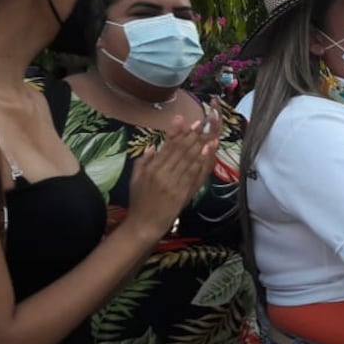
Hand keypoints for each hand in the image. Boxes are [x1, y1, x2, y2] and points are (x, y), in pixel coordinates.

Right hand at [126, 105, 221, 240]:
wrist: (145, 224)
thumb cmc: (139, 201)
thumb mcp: (135, 179)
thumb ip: (143, 161)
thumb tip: (152, 146)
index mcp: (151, 168)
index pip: (166, 146)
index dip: (176, 132)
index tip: (184, 120)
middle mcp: (163, 173)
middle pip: (179, 150)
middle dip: (191, 135)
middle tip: (200, 122)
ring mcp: (174, 183)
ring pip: (188, 160)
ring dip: (199, 146)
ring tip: (208, 133)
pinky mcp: (183, 192)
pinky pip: (194, 174)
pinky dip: (201, 162)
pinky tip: (207, 153)